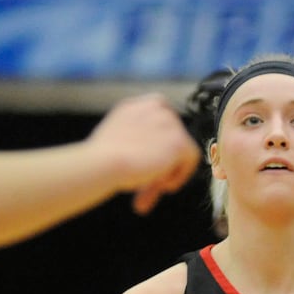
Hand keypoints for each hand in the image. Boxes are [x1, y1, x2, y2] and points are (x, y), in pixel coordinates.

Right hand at [88, 94, 200, 214]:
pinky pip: (191, 159)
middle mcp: (155, 107)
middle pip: (170, 138)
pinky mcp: (179, 140)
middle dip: (162, 163)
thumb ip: (135, 145)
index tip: (150, 164)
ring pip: (180, 150)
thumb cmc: (101, 159)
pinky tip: (163, 185)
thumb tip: (148, 164)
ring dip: (168, 171)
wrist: (103, 162)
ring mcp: (169, 121)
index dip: (157, 146)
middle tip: (151, 185)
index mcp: (136, 105)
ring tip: (152, 188)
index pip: (158, 123)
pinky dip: (180, 175)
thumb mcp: (117, 143)